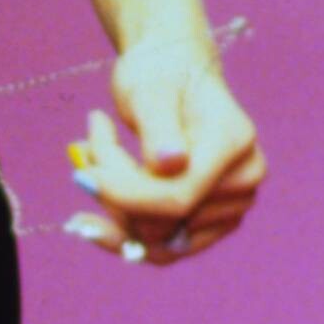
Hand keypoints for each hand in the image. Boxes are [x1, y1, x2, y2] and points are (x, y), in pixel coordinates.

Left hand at [65, 37, 263, 266]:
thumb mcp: (150, 89)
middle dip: (113, 190)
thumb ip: (159, 127)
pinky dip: (121, 236)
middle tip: (86, 146)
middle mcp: (244, 179)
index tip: (79, 171)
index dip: (123, 193)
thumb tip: (171, 164)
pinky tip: (89, 219)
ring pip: (156, 239)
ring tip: (91, 161)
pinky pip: (162, 250)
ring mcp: (232, 206)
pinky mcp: (210, 225)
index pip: (178, 195)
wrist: (173, 73)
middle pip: (163, 219)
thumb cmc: (159, 73)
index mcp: (234, 141)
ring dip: (113, 207)